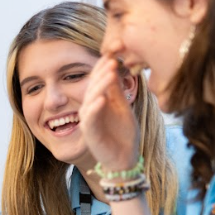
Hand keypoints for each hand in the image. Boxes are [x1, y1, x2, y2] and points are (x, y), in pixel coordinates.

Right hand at [78, 54, 140, 171]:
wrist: (125, 159)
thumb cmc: (124, 135)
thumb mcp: (123, 108)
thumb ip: (117, 91)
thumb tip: (114, 68)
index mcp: (99, 102)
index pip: (98, 81)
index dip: (103, 68)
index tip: (112, 54)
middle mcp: (91, 110)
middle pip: (92, 87)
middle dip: (102, 73)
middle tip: (112, 61)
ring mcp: (89, 121)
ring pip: (90, 100)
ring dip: (99, 86)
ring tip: (110, 74)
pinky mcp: (90, 134)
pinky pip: (90, 119)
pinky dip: (95, 108)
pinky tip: (102, 99)